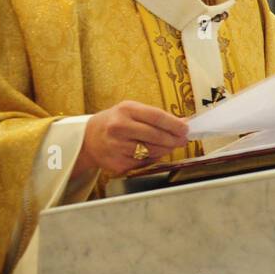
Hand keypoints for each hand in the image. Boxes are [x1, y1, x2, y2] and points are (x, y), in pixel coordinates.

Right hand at [72, 100, 190, 177]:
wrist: (89, 138)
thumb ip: (157, 116)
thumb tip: (184, 122)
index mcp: (126, 110)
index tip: (185, 128)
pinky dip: (153, 158)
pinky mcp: (118, 163)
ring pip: (152, 151)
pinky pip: (144, 162)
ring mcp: (117, 147)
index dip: (174, 124)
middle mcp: (119, 127)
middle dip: (174, 139)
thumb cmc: (116, 122)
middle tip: (183, 140)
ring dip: (166, 149)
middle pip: (155, 136)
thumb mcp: (133, 111)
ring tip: (170, 145)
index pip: (156, 117)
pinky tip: (153, 152)